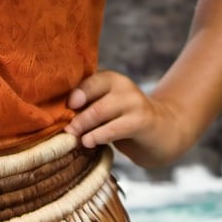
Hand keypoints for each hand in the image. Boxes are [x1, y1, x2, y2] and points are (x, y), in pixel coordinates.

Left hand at [64, 70, 190, 168]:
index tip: (61, 107)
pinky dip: (99, 135)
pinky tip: (88, 142)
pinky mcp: (142, 120)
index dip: (72, 92)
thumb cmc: (124, 122)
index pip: (86, 80)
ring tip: (72, 136)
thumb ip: (89, 107)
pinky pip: (115, 127)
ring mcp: (133, 101)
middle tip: (64, 128)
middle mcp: (122, 85)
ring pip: (101, 110)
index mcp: (110, 79)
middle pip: (91, 95)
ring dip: (84, 125)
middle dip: (75, 113)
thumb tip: (57, 114)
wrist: (164, 133)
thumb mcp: (107, 110)